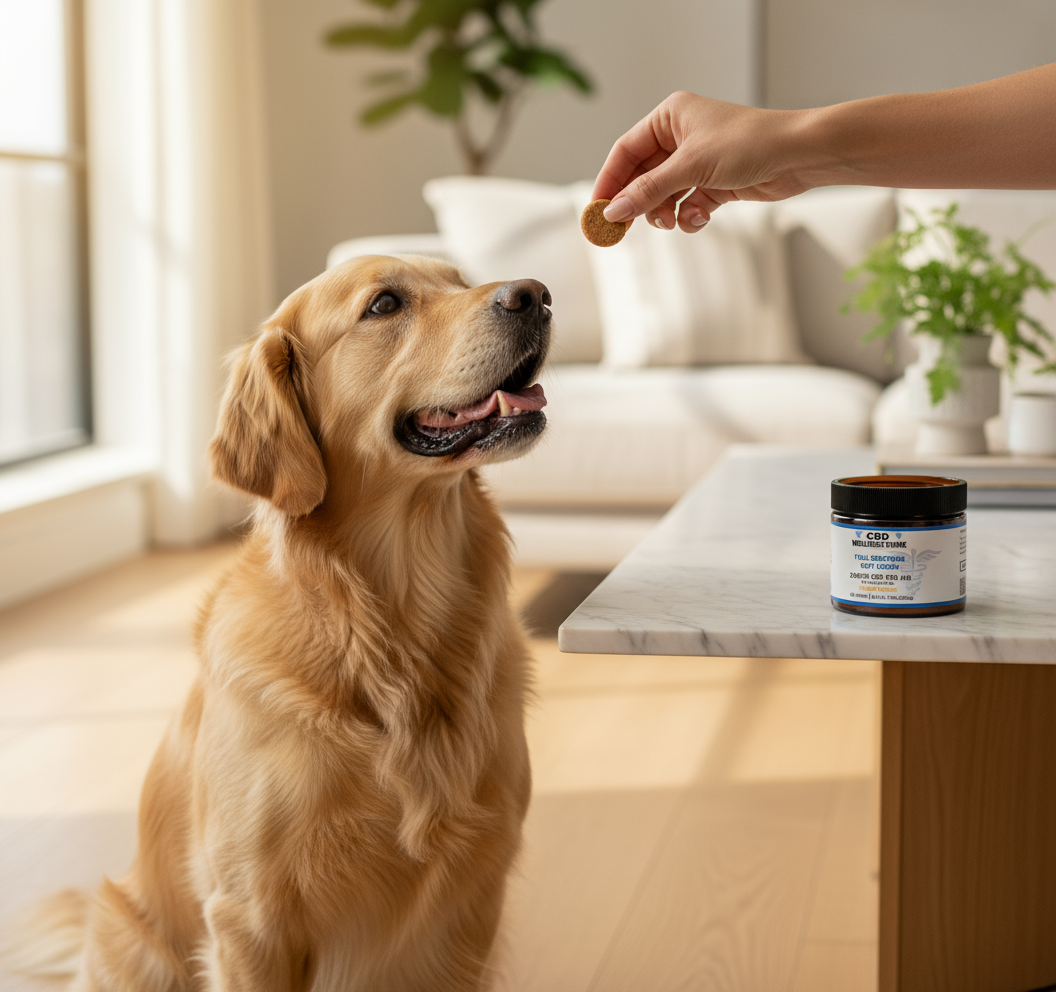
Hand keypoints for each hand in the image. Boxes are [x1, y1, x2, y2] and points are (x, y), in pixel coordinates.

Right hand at [591, 91, 815, 232]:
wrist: (799, 156)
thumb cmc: (750, 143)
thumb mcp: (690, 167)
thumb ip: (649, 191)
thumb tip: (615, 210)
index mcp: (670, 117)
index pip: (626, 151)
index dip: (608, 182)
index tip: (597, 210)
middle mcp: (681, 137)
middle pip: (642, 176)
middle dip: (638, 203)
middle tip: (622, 229)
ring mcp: (698, 161)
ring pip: (664, 195)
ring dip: (664, 213)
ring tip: (671, 222)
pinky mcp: (715, 183)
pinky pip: (687, 205)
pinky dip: (689, 216)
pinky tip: (699, 218)